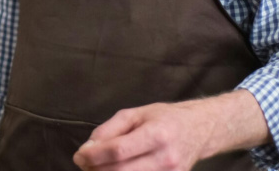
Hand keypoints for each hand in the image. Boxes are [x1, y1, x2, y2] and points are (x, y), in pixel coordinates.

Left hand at [72, 100, 216, 170]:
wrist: (199, 131)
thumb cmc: (164, 119)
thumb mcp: (135, 114)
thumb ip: (109, 129)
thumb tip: (88, 148)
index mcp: (157, 134)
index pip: (118, 151)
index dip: (93, 155)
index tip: (79, 155)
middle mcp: (166, 158)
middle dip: (96, 170)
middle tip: (84, 163)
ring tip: (97, 167)